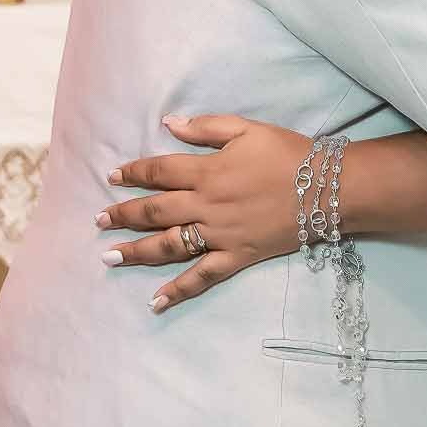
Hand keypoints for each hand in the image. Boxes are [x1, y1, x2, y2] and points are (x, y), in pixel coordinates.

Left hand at [97, 114, 307, 312]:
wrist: (328, 188)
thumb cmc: (289, 153)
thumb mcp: (248, 129)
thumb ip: (206, 128)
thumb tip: (169, 125)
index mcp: (207, 171)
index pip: (159, 172)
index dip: (133, 173)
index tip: (112, 176)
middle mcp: (206, 205)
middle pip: (154, 211)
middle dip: (123, 215)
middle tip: (98, 220)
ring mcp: (219, 234)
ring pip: (168, 246)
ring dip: (136, 252)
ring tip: (109, 257)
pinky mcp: (236, 256)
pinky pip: (201, 277)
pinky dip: (177, 291)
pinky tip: (155, 302)